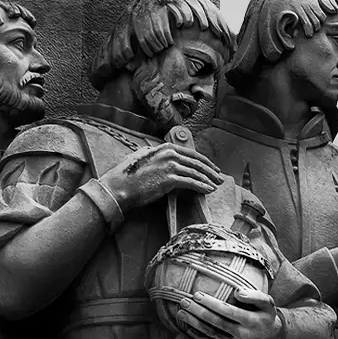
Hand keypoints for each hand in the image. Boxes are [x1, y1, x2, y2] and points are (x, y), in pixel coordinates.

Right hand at [100, 143, 224, 208]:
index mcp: (164, 148)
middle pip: (197, 162)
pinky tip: (208, 190)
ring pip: (196, 172)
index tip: (212, 167)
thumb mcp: (143, 158)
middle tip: (219, 178)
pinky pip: (191, 182)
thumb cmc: (127, 176)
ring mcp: (169, 165)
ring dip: (209, 180)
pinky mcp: (169, 178)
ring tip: (216, 185)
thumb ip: (157, 156)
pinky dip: (202, 186)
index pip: (191, 153)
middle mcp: (168, 154)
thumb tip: (168, 158)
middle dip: (211, 171)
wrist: (117, 187)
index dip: (205, 161)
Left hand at [176, 288, 282, 338]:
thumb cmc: (264, 314)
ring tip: (181, 312)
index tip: (197, 294)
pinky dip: (198, 335)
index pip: (228, 311)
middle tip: (184, 302)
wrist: (268, 336)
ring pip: (210, 333)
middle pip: (216, 322)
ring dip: (193, 323)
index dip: (211, 303)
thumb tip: (237, 292)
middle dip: (198, 311)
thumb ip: (255, 296)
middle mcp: (243, 335)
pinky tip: (188, 326)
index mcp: (252, 321)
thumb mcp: (268, 303)